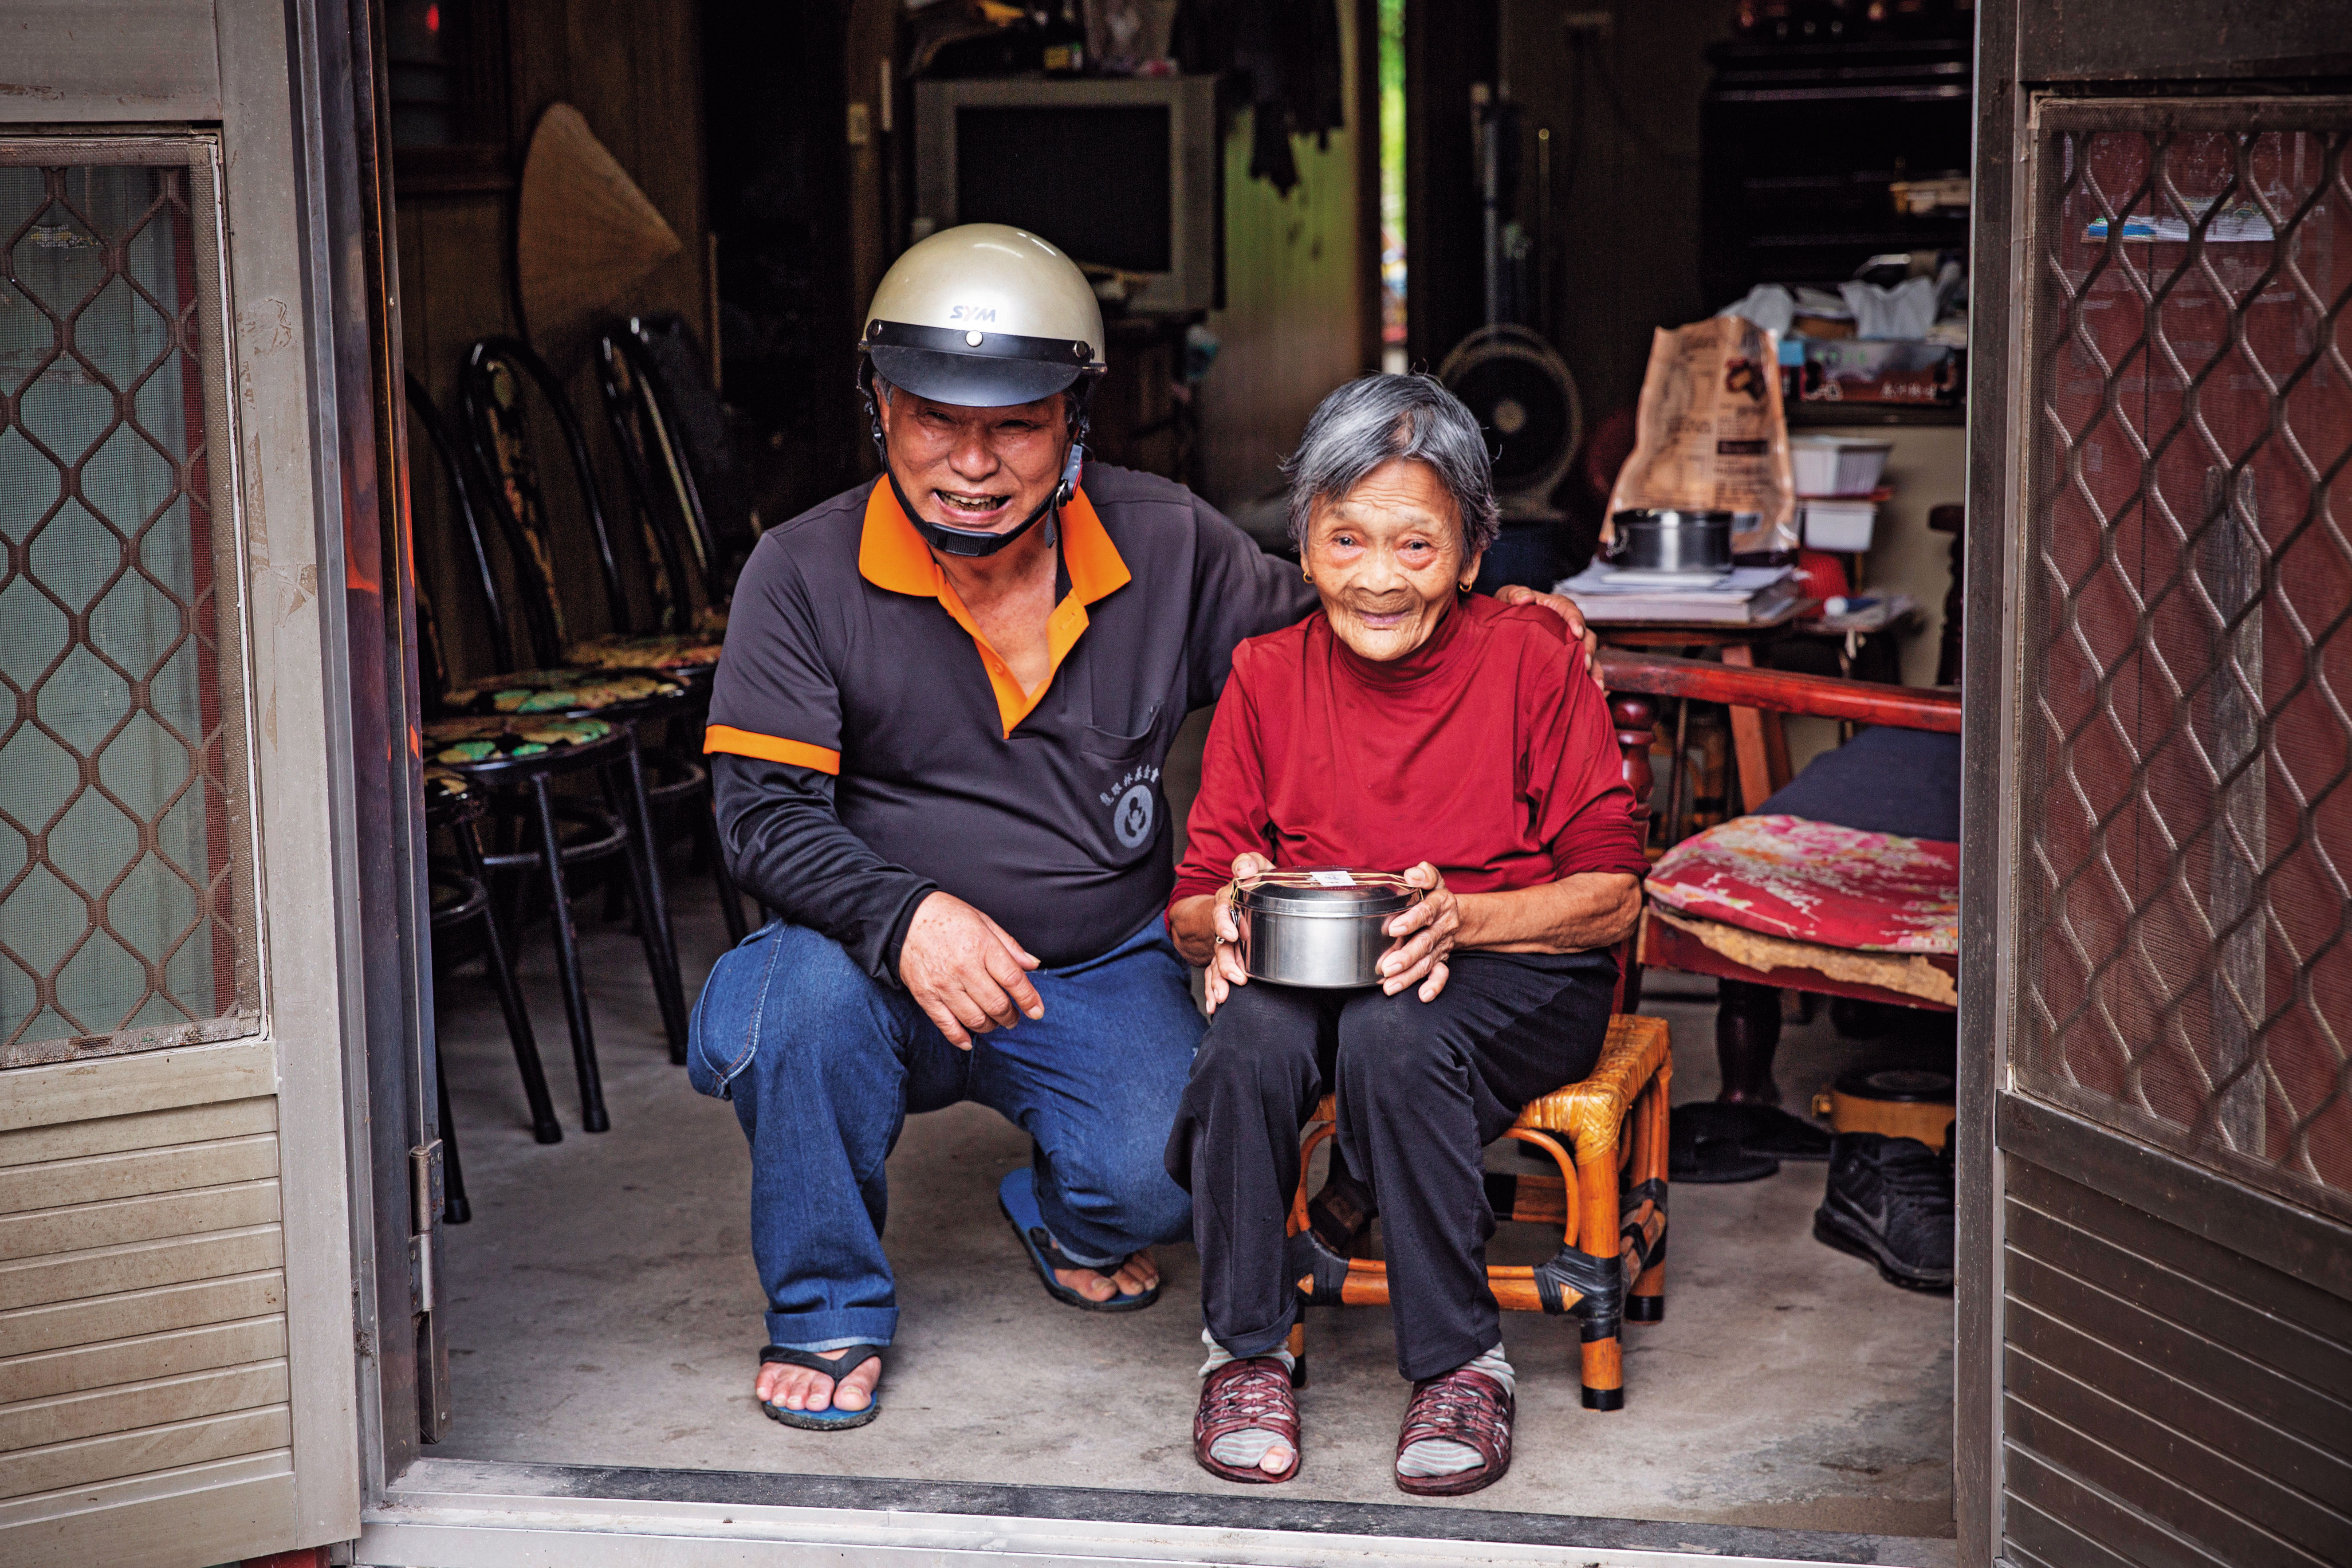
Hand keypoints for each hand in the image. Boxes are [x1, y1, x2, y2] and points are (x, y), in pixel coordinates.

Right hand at [899, 891, 1043, 1048]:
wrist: (903, 919)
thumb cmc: (947, 917)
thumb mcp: (983, 921)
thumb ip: (1009, 946)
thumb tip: (1033, 965)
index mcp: (982, 946)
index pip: (1013, 980)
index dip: (1029, 999)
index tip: (1037, 1011)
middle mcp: (964, 968)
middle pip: (997, 1004)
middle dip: (1011, 1016)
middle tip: (1014, 1017)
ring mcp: (943, 985)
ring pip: (975, 1019)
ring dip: (991, 1026)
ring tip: (994, 1022)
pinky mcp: (925, 996)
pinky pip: (947, 1025)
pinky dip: (960, 1038)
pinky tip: (969, 1041)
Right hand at [1204, 852, 1271, 1014]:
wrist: (1240, 895)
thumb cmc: (1253, 882)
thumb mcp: (1255, 867)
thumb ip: (1250, 862)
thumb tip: (1244, 867)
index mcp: (1228, 902)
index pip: (1222, 911)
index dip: (1223, 922)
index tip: (1231, 934)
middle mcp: (1222, 924)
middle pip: (1220, 945)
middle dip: (1225, 963)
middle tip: (1235, 978)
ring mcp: (1222, 942)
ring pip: (1217, 963)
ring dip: (1217, 981)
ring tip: (1221, 998)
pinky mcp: (1226, 955)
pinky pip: (1217, 974)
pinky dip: (1214, 989)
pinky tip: (1214, 1005)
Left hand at [1379, 862, 1459, 1000]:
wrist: (1456, 915)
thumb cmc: (1433, 896)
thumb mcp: (1433, 881)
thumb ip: (1424, 874)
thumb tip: (1412, 874)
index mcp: (1439, 904)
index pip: (1425, 911)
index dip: (1411, 920)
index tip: (1393, 928)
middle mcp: (1442, 926)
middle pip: (1425, 942)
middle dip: (1407, 956)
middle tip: (1387, 966)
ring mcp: (1442, 945)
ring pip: (1427, 962)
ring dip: (1410, 975)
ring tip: (1390, 986)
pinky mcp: (1442, 959)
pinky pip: (1441, 974)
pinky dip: (1434, 985)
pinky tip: (1423, 995)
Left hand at [1494, 583, 1602, 690]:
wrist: (1499, 630)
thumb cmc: (1505, 610)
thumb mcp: (1504, 598)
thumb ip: (1513, 594)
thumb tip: (1527, 597)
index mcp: (1554, 607)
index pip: (1570, 610)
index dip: (1576, 620)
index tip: (1577, 631)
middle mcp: (1566, 626)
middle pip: (1585, 635)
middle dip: (1588, 649)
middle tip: (1586, 663)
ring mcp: (1568, 645)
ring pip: (1588, 654)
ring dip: (1594, 668)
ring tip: (1593, 683)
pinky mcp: (1566, 661)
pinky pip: (1582, 671)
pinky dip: (1590, 681)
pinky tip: (1594, 693)